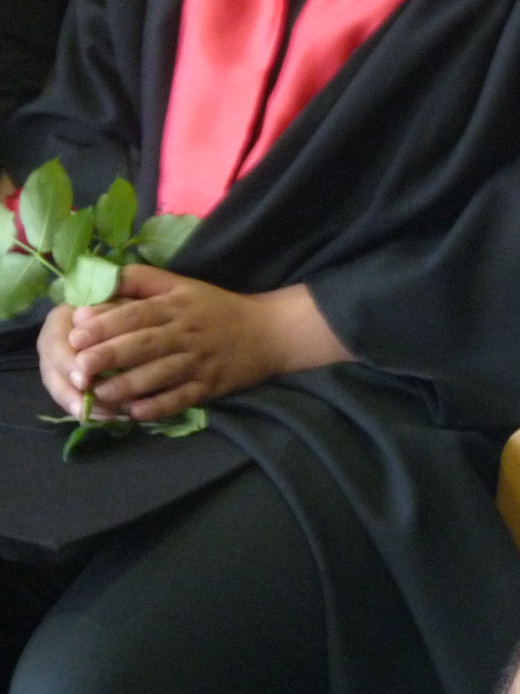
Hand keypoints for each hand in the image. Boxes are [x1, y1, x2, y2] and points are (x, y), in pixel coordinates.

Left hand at [46, 266, 350, 420]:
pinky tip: (137, 413)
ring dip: (127, 385)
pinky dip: (159, 407)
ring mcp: (200, 361)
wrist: (270, 331)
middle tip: (77, 368)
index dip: (104, 323)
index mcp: (177, 306)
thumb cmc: (216, 308)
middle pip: (143, 344)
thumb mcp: (182, 285)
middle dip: (108, 356)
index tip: (75, 333)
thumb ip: (142, 279)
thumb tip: (100, 280)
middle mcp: (187, 333)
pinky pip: (182, 398)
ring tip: (99, 394)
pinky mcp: (212, 386)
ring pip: (159, 374)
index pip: (136, 313)